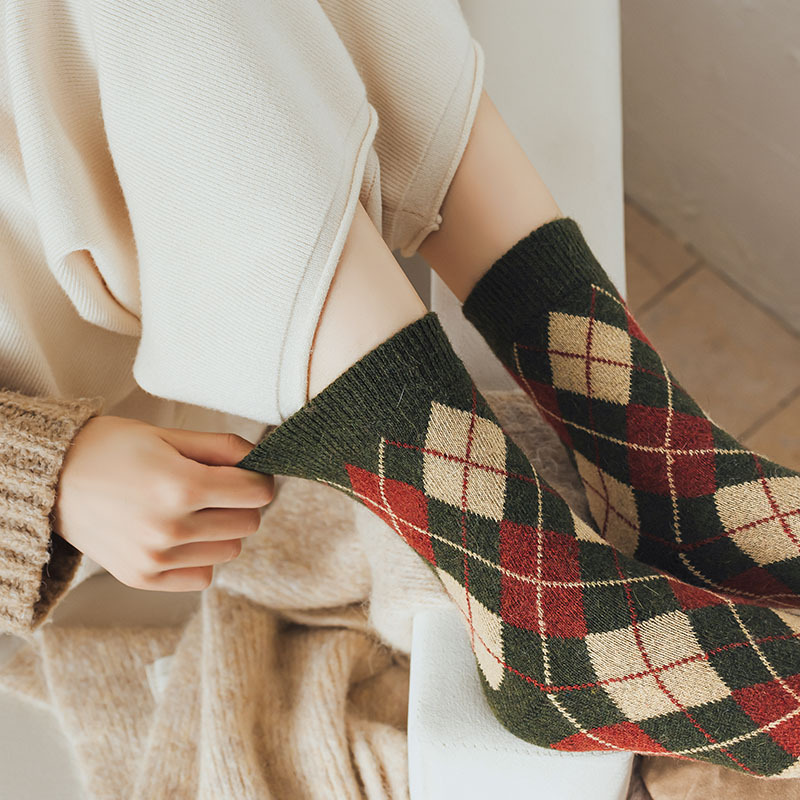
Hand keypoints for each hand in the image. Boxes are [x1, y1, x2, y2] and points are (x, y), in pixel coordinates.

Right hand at [52, 416, 273, 591]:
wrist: (52, 480)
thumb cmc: (111, 450)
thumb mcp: (168, 435)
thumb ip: (222, 447)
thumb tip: (261, 460)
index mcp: (181, 486)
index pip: (257, 493)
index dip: (259, 478)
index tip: (248, 473)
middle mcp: (171, 528)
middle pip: (249, 523)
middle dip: (242, 503)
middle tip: (217, 489)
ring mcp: (156, 559)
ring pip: (231, 551)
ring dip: (222, 530)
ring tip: (192, 510)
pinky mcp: (143, 578)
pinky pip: (203, 577)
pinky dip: (200, 557)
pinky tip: (180, 535)